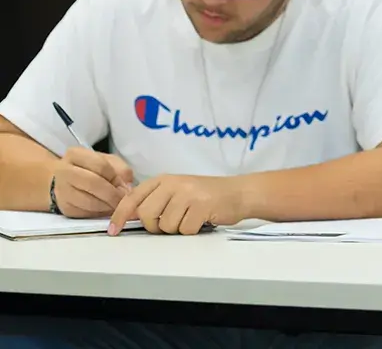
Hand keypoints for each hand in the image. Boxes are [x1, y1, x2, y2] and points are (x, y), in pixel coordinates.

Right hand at [52, 147, 134, 217]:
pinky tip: (107, 210)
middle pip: (92, 183)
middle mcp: (63, 171)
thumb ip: (120, 168)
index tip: (125, 184)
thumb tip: (128, 184)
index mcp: (75, 154)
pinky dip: (99, 213)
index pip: (100, 165)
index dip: (115, 176)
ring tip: (117, 205)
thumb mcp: (107, 161)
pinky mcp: (64, 208)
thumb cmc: (91, 169)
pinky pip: (85, 213)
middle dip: (112, 193)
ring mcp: (61, 191)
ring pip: (88, 201)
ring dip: (107, 206)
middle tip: (124, 199)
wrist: (67, 182)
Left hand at [109, 174, 245, 235]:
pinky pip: (185, 229)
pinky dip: (192, 230)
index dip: (120, 215)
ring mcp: (188, 193)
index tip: (113, 230)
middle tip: (172, 223)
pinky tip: (202, 220)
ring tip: (191, 219)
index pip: (133, 197)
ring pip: (166, 226)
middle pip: (147, 215)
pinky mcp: (202, 205)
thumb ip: (155, 200)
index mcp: (163, 179)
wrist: (239, 192)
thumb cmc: (207, 195)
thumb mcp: (178, 191)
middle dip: (156, 227)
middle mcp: (174, 184)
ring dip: (178, 229)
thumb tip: (130, 216)